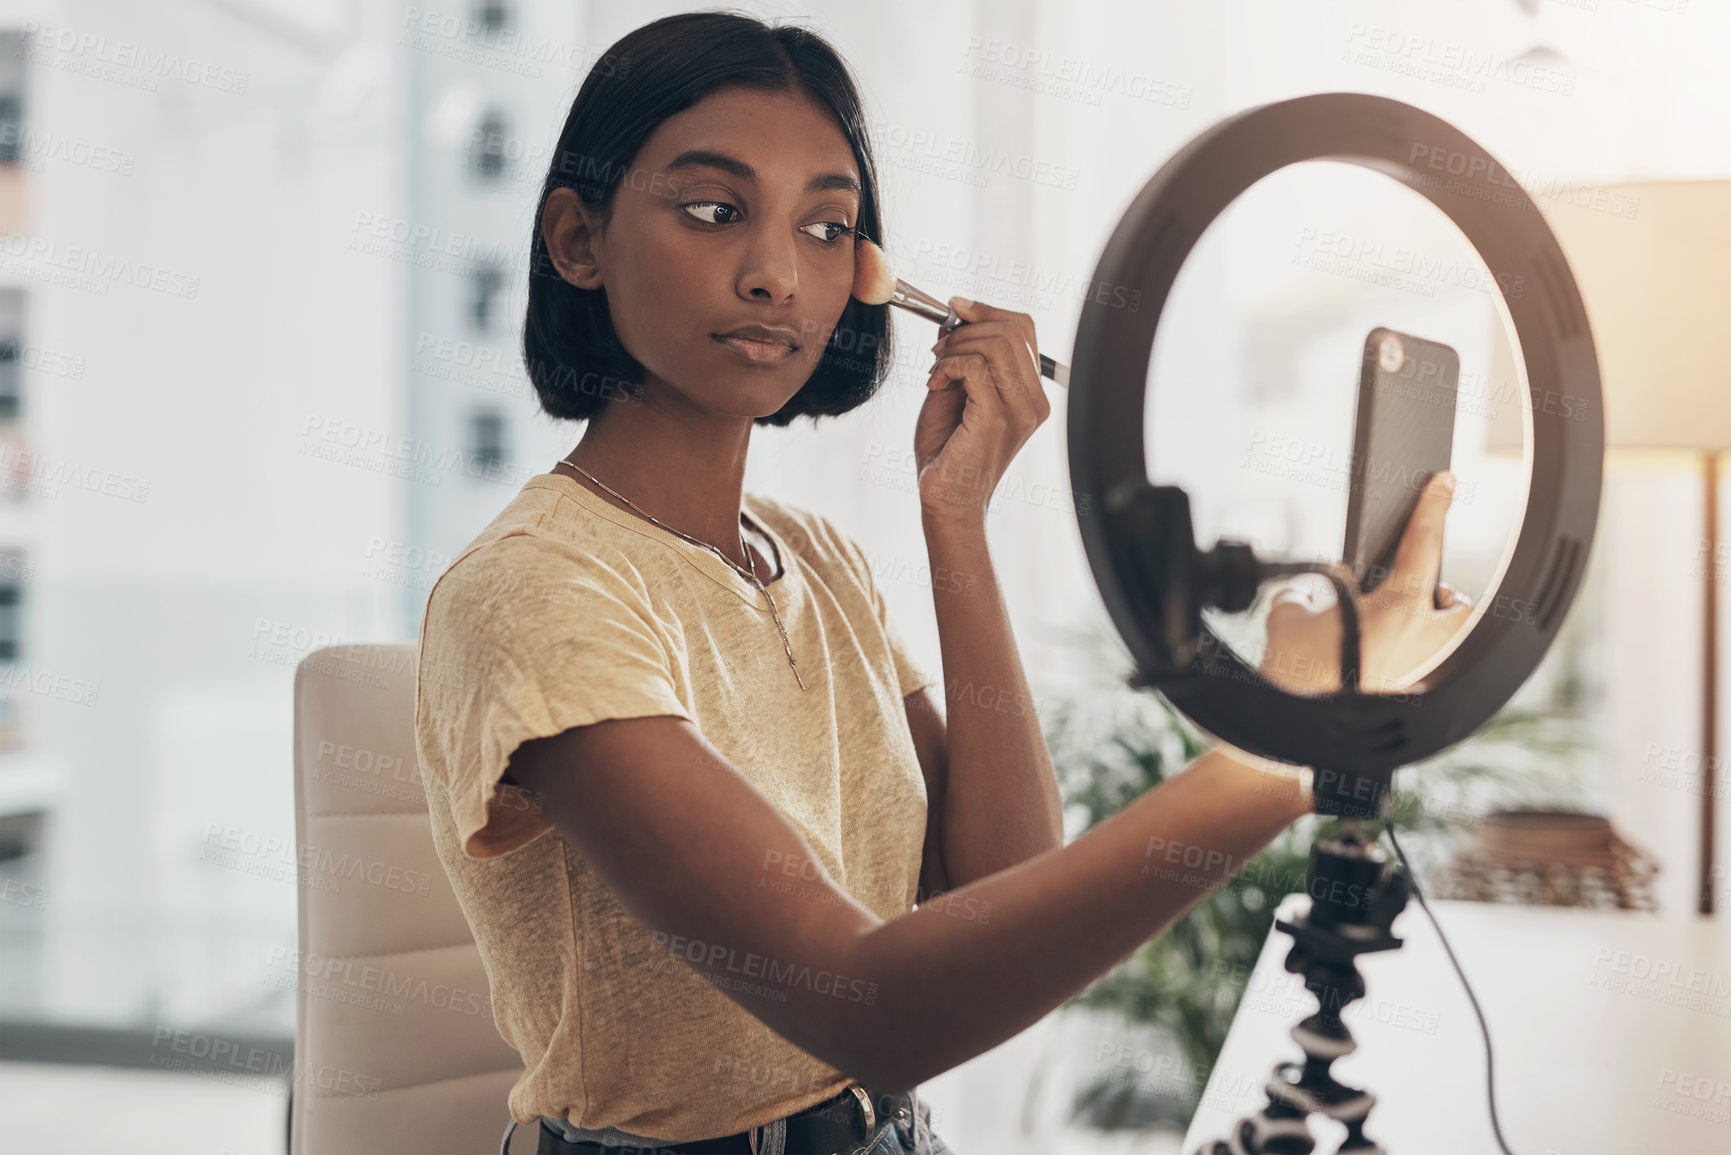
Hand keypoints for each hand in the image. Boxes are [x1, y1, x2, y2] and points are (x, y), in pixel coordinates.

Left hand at [912, 297, 1050, 526]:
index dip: (988, 309)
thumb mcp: (952, 389)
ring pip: (995, 343)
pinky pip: (975, 366)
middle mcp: (1034, 401)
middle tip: (938, 350)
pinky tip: (935, 384)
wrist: (944, 497)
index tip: (954, 308)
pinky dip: (948, 366)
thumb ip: (959, 354)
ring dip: (955, 347)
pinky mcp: (996, 418)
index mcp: (1030, 393)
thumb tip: (954, 316)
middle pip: (1012, 329)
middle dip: (967, 328)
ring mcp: (1020, 410)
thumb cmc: (947, 451)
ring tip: (936, 371)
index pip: (1023, 329)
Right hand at [1261, 471, 1473, 693]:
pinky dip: (1403, 666)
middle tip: (1398, 599)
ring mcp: (1426, 673)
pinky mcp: (1415, 700)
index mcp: (1399, 609)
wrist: (1296, 734)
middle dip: (1435, 598)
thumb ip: (1307, 592)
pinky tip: (1370, 671)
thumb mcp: (1289, 616)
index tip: (1446, 482)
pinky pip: (1424, 671)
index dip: (1434, 508)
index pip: (1423, 545)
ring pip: (1447, 641)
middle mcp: (1425, 641)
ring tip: (1382, 638)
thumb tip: (1311, 592)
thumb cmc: (1295, 676)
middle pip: (1454, 603)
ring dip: (1425, 633)